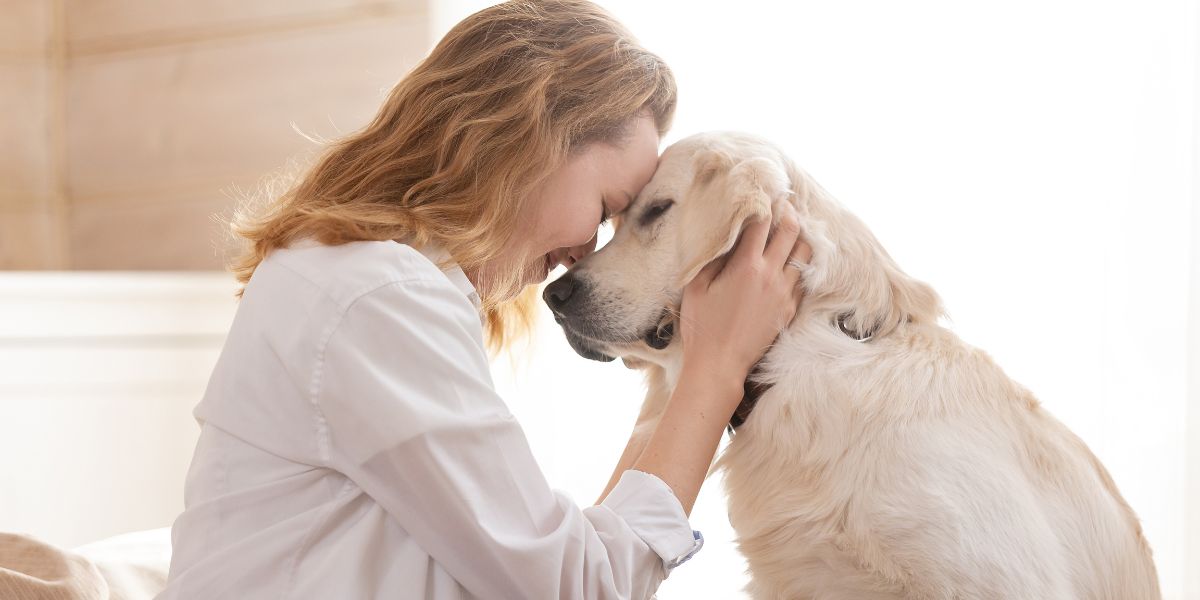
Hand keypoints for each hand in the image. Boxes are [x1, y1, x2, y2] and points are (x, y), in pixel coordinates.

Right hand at [678, 203, 811, 406]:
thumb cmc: (702, 325)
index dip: (763, 203)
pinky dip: (799, 264)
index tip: (762, 192)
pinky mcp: (789, 310)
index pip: (762, 222)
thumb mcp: (696, 286)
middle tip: (783, 203)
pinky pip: (803, 279)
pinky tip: (791, 261)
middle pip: (791, 231)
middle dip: (787, 212)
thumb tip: (723, 234)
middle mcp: (771, 276)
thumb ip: (712, 257)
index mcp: (746, 266)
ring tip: (791, 229)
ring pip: (804, 254)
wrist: (720, 364)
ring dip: (799, 237)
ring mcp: (784, 294)